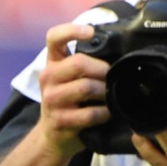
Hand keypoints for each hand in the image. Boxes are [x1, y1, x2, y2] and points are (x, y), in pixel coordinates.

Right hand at [34, 23, 111, 155]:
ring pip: (86, 87)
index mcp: (52, 62)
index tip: (90, 32)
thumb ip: (86, 63)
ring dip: (105, 92)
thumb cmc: (68, 101)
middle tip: (110, 77)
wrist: (53, 135)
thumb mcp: (70, 78)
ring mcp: (51, 99)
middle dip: (102, 69)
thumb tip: (118, 52)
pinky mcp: (59, 120)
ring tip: (109, 96)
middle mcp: (47, 77)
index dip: (72, 30)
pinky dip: (104, 113)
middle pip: (78, 63)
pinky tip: (106, 113)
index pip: (54, 37)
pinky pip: (90, 113)